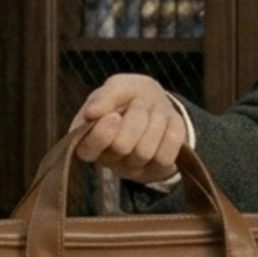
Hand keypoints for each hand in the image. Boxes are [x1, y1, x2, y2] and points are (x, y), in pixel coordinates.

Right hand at [68, 73, 187, 183]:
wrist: (158, 103)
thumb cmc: (130, 96)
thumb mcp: (118, 86)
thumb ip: (105, 96)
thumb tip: (91, 113)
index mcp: (87, 140)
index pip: (88, 149)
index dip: (103, 132)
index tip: (114, 115)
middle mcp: (108, 159)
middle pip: (121, 146)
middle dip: (135, 117)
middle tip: (138, 105)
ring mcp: (134, 168)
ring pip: (145, 151)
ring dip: (154, 122)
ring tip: (152, 112)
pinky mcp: (158, 170)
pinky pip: (167, 153)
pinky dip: (170, 130)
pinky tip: (165, 123)